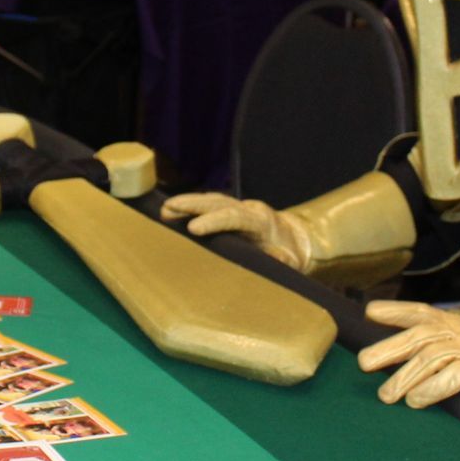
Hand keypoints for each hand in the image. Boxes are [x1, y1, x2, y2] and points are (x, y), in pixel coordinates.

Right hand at [160, 193, 309, 268]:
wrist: (295, 239)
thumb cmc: (291, 254)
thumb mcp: (292, 261)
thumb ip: (285, 260)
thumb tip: (279, 258)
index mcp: (262, 223)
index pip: (235, 218)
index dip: (214, 222)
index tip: (193, 229)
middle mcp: (249, 210)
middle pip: (219, 202)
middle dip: (193, 204)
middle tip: (168, 209)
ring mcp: (240, 207)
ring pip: (212, 199)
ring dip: (188, 202)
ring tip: (164, 209)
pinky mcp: (231, 210)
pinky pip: (211, 204)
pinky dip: (193, 204)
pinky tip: (175, 209)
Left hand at [358, 301, 459, 409]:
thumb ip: (434, 346)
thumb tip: (390, 356)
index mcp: (457, 323)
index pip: (422, 312)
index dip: (396, 310)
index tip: (370, 312)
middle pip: (420, 336)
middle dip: (389, 349)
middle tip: (364, 364)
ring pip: (432, 358)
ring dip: (405, 378)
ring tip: (386, 395)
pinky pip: (453, 377)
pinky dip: (431, 389)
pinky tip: (416, 401)